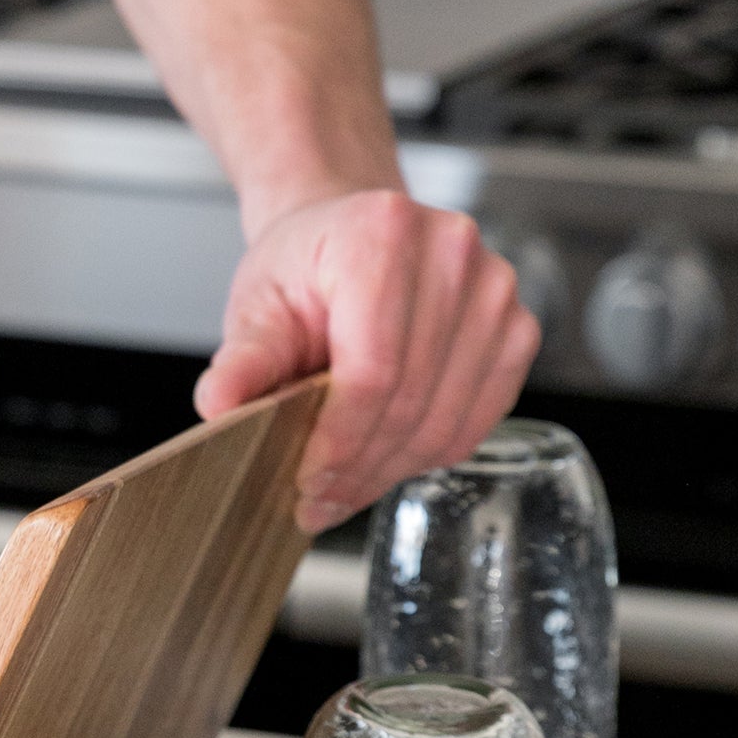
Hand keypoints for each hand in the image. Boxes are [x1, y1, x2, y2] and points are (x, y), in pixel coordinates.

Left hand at [193, 190, 540, 532]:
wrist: (347, 236)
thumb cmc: (303, 268)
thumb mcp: (257, 305)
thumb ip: (242, 359)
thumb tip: (219, 408)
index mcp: (381, 234)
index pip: (372, 368)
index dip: (339, 439)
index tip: (305, 481)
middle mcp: (451, 253)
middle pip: (412, 398)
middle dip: (360, 466)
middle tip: (316, 502)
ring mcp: (496, 289)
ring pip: (448, 417)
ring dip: (392, 469)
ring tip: (343, 490)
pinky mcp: (518, 327)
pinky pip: (479, 417)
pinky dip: (430, 453)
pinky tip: (385, 463)